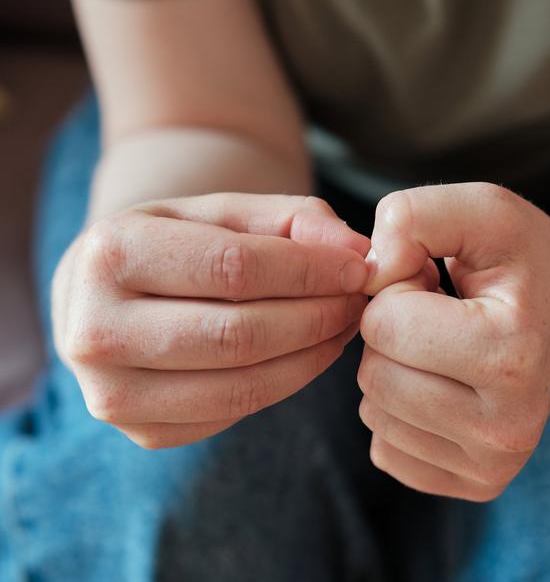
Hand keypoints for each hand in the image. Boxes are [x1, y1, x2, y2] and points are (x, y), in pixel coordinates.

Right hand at [52, 193, 370, 447]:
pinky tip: (311, 352)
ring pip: (241, 386)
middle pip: (239, 335)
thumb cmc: (183, 242)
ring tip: (344, 325)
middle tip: (359, 300)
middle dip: (318, 317)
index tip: (359, 268)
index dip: (310, 271)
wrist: (113, 293)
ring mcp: (112, 393)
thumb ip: (297, 220)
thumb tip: (358, 252)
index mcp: (109, 254)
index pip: (234, 268)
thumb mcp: (230, 211)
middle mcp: (94, 330)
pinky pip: (234, 414)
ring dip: (312, 355)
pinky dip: (287, 383)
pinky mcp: (141, 433)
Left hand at [357, 183, 549, 500]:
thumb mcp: (484, 208)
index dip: (399, 286)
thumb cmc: (527, 257)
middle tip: (444, 311)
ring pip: (374, 413)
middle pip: (374, 375)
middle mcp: (509, 428)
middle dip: (393, 330)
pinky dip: (403, 408)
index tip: (441, 281)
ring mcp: (495, 465)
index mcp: (512, 357)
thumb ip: (414, 217)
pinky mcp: (478, 485)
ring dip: (397, 367)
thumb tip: (366, 277)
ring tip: (449, 342)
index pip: (384, 326)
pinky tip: (448, 380)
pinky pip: (385, 448)